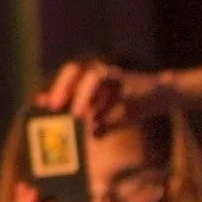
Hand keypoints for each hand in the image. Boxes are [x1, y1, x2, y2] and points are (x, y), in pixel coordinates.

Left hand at [35, 57, 180, 133]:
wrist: (160, 94)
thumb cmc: (130, 104)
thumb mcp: (108, 113)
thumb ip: (93, 119)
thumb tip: (86, 132)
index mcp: (90, 78)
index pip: (66, 77)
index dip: (53, 89)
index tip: (40, 104)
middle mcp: (100, 72)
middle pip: (74, 69)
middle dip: (61, 86)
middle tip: (53, 106)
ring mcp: (115, 75)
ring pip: (94, 75)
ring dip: (82, 94)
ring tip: (76, 114)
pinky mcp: (131, 82)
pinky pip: (116, 91)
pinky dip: (106, 106)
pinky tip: (101, 123)